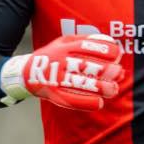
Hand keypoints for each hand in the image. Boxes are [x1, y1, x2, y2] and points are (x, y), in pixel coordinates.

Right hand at [0, 34, 124, 109]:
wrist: (25, 72)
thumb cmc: (52, 55)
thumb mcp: (65, 41)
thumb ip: (86, 40)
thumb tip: (110, 43)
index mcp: (64, 47)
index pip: (87, 46)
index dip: (104, 50)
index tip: (117, 55)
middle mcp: (60, 62)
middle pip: (85, 66)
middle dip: (105, 70)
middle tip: (118, 73)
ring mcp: (56, 79)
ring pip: (80, 84)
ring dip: (99, 87)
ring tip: (114, 90)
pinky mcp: (53, 94)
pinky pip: (70, 100)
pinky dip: (85, 103)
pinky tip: (99, 103)